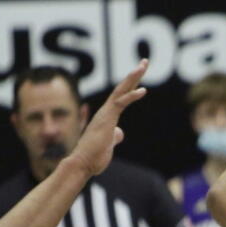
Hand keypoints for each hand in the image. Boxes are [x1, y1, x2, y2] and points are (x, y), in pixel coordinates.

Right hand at [64, 60, 148, 176]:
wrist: (81, 164)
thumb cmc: (93, 157)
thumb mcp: (108, 145)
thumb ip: (114, 137)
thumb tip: (120, 133)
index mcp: (106, 116)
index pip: (120, 96)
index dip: (131, 85)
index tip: (139, 75)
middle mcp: (105, 112)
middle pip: (121, 88)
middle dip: (134, 75)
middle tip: (144, 62)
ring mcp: (105, 114)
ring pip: (120, 90)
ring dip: (133, 77)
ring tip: (143, 65)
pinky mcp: (106, 119)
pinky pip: (120, 103)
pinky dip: (131, 96)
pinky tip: (143, 90)